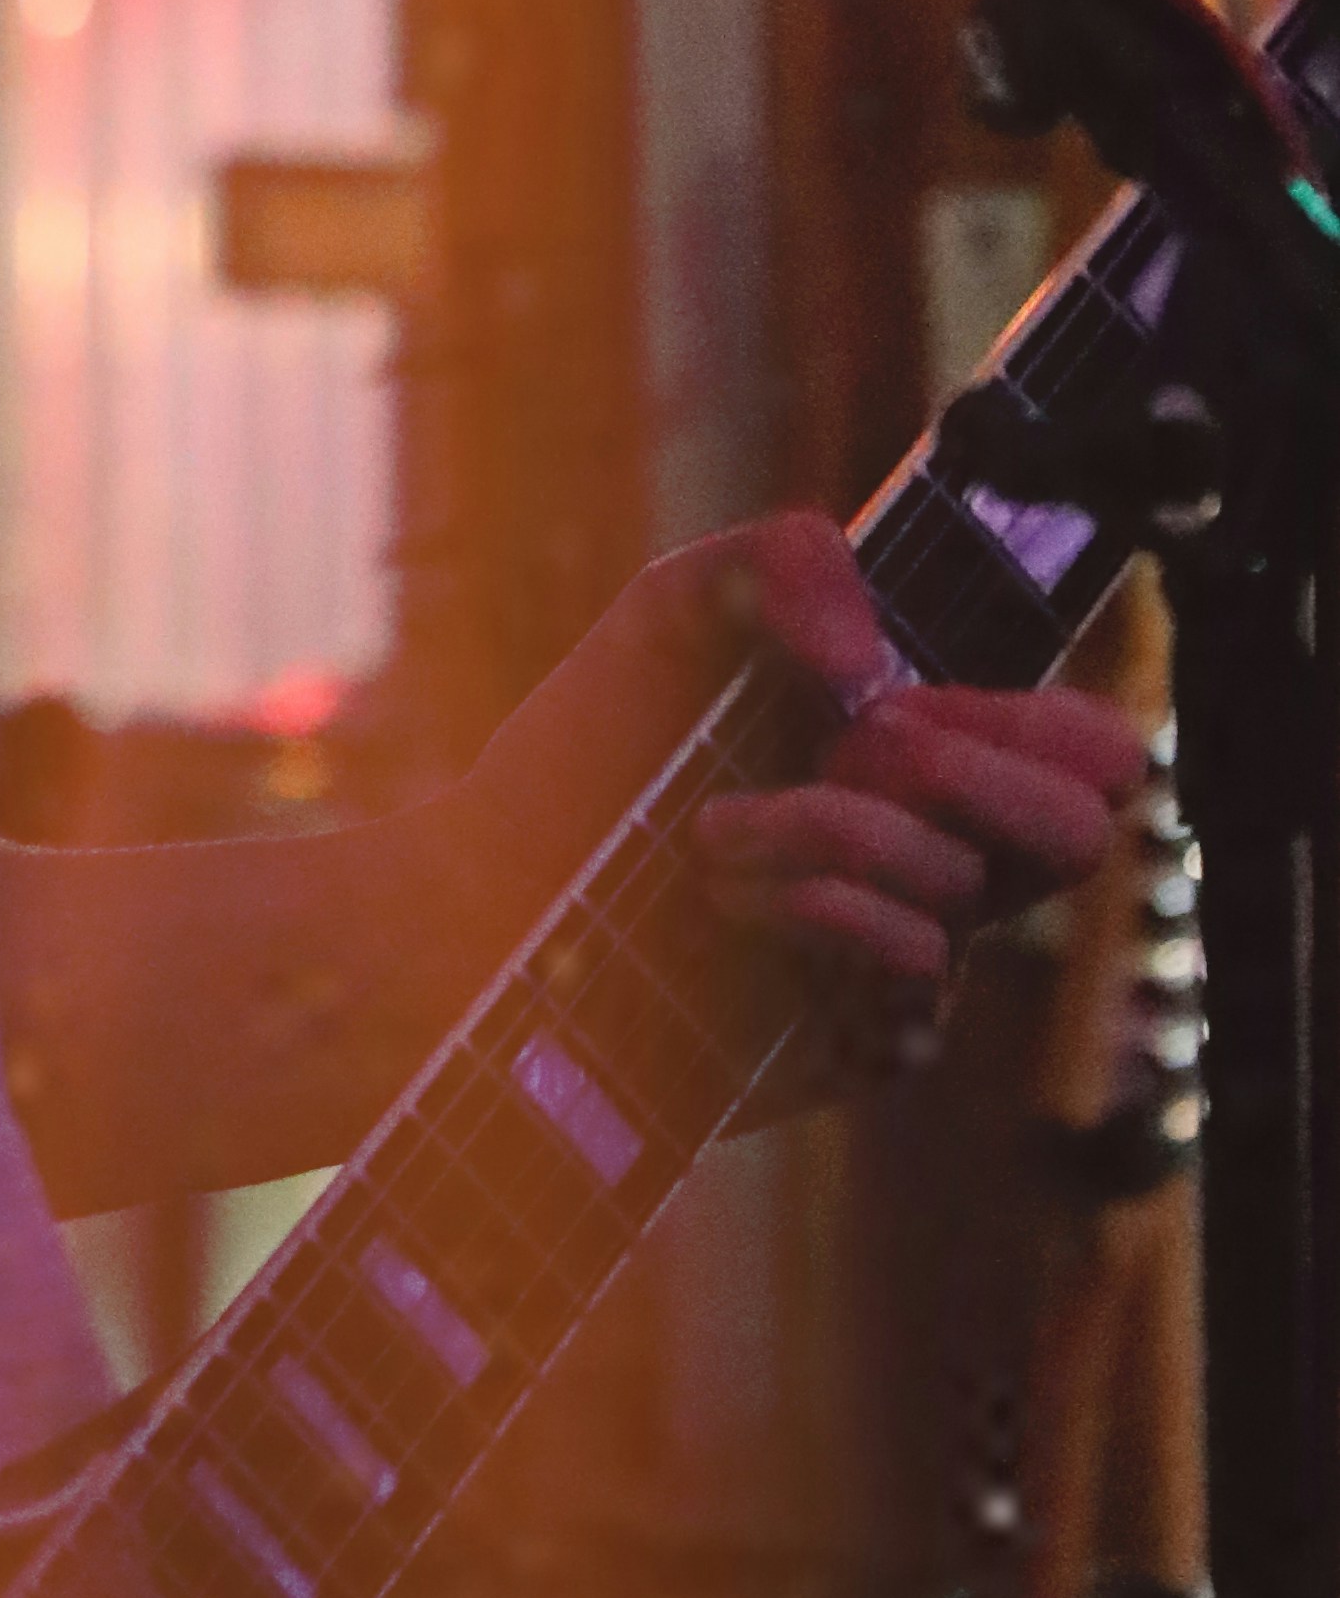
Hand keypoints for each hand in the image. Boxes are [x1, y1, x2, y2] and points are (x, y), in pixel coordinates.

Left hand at [645, 510, 1144, 1059]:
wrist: (504, 882)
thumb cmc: (599, 745)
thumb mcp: (679, 605)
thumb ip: (785, 561)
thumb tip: (867, 661)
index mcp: (930, 750)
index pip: (1092, 749)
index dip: (1030, 722)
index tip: (890, 700)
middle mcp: (942, 853)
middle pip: (1079, 830)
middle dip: (957, 771)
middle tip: (838, 750)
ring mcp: (915, 951)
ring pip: (958, 887)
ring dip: (821, 828)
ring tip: (710, 828)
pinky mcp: (873, 1035)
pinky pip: (911, 963)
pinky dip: (811, 907)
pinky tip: (721, 897)